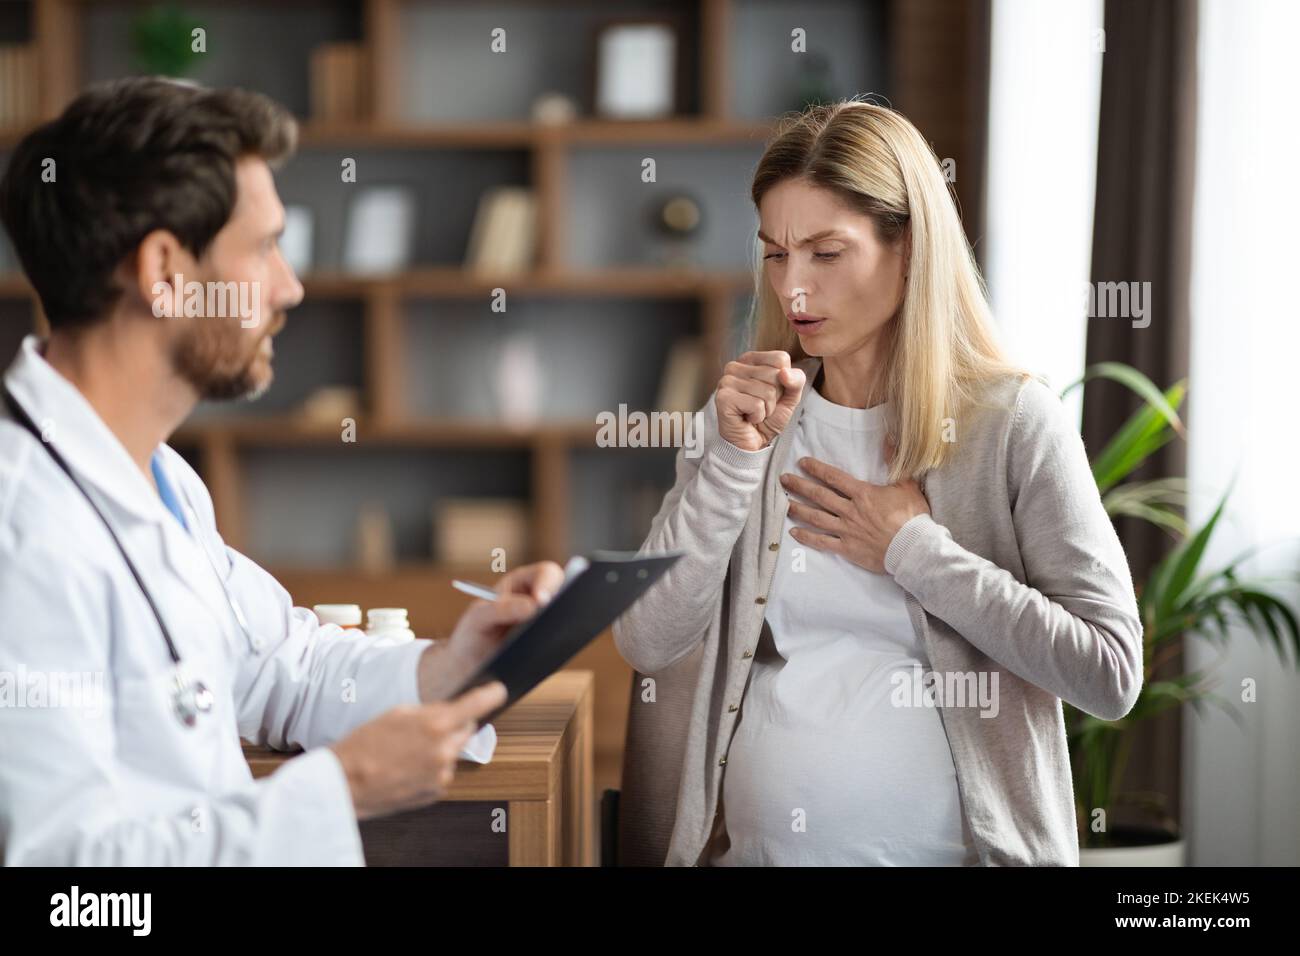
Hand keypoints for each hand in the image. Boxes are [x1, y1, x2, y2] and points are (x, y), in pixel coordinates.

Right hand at [330, 680, 506, 819]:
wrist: (345, 784)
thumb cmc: (364, 746)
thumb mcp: (397, 713)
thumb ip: (430, 710)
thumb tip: (450, 710)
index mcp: (436, 725)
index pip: (477, 704)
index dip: (491, 695)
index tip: (498, 690)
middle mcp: (445, 751)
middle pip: (466, 729)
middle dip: (453, 725)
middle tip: (424, 728)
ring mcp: (442, 774)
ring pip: (453, 752)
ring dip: (440, 748)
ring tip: (407, 752)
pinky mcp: (437, 792)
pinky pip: (442, 771)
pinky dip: (432, 767)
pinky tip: (408, 767)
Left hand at [441, 560, 563, 686]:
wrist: (470, 665)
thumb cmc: (472, 633)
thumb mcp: (478, 619)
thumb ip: (500, 609)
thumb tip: (534, 606)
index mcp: (522, 584)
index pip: (546, 573)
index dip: (548, 583)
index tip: (542, 600)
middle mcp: (539, 600)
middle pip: (565, 594)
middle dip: (564, 603)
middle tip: (558, 617)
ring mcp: (547, 623)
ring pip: (568, 619)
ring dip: (564, 627)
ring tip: (552, 638)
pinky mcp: (551, 644)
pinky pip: (564, 642)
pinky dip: (561, 647)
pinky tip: (549, 654)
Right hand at [716, 350, 805, 450]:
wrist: (751, 444)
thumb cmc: (767, 418)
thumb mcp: (790, 396)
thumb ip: (796, 380)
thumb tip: (784, 372)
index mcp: (750, 359)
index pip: (781, 358)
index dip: (783, 381)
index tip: (770, 394)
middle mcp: (735, 366)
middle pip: (775, 375)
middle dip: (775, 397)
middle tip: (761, 406)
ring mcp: (726, 381)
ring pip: (767, 391)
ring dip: (767, 409)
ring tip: (754, 413)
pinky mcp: (724, 398)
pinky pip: (756, 405)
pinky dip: (758, 416)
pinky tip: (747, 418)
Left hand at [779, 440, 929, 573]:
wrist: (915, 548)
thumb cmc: (913, 517)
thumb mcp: (907, 484)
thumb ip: (895, 461)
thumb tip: (890, 439)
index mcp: (863, 493)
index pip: (834, 477)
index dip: (816, 468)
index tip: (802, 463)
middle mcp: (850, 510)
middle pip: (819, 495)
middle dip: (799, 486)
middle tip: (783, 480)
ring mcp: (846, 530)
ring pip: (816, 518)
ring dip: (798, 509)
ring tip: (784, 504)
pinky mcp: (847, 548)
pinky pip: (822, 542)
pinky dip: (807, 538)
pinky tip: (794, 533)